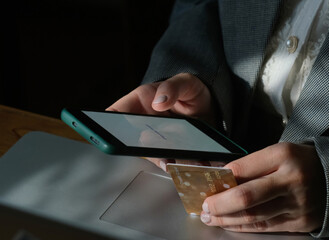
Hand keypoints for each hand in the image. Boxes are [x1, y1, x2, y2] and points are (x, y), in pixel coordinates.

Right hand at [107, 73, 222, 170]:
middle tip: (160, 153)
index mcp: (140, 101)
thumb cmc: (190, 90)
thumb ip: (172, 87)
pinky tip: (193, 164)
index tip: (113, 137)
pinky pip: (169, 161)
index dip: (107, 126)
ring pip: (153, 154)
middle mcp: (144, 122)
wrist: (208, 105)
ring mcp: (157, 138)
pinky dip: (180, 165)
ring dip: (167, 160)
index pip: (116, 113)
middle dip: (145, 149)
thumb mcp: (185, 82)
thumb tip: (159, 101)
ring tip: (184, 161)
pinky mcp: (170, 150)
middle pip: (132, 141)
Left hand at [200, 142, 325, 232]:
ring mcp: (297, 204)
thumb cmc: (300, 162)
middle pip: (246, 196)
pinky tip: (230, 224)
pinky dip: (244, 226)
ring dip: (227, 219)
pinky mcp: (300, 222)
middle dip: (219, 204)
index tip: (207, 184)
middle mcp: (290, 180)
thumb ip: (252, 165)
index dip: (221, 178)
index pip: (242, 168)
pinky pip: (266, 226)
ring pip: (253, 216)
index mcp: (283, 155)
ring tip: (210, 217)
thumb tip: (222, 178)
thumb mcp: (278, 153)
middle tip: (204, 207)